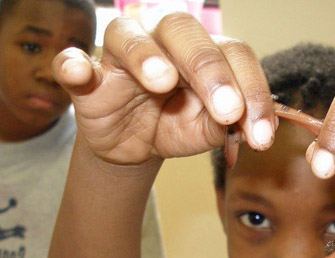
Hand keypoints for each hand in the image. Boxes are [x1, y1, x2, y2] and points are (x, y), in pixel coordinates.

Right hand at [51, 13, 275, 164]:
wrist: (135, 147)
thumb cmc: (176, 125)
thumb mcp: (208, 130)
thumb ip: (228, 124)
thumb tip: (250, 127)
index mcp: (202, 49)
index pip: (233, 53)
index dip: (252, 91)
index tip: (261, 134)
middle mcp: (163, 40)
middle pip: (185, 32)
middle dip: (210, 70)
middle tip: (228, 110)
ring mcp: (121, 55)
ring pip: (128, 35)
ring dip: (147, 55)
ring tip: (163, 83)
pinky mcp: (87, 77)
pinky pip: (72, 62)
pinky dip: (72, 64)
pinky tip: (79, 71)